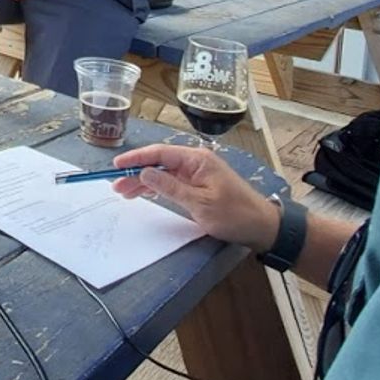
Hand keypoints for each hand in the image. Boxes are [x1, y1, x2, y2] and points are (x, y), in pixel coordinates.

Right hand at [110, 143, 279, 250]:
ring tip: (124, 192)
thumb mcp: (199, 203)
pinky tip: (144, 193)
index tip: (117, 165)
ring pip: (164, 173)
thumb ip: (170, 186)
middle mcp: (196, 162)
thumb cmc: (234, 214)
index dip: (136, 158)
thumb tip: (145, 172)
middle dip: (136, 173)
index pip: (160, 153)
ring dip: (144, 182)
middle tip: (116, 185)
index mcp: (197, 159)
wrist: (263, 227)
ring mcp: (198, 173)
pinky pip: (173, 182)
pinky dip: (157, 187)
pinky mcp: (199, 185)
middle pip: (159, 162)